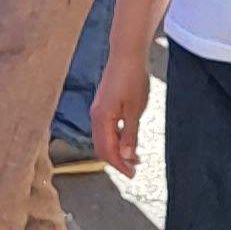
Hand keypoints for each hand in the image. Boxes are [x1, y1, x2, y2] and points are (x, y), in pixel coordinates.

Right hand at [89, 56, 152, 175]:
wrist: (126, 54)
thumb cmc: (132, 79)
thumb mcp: (135, 110)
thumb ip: (129, 134)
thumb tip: (125, 157)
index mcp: (102, 118)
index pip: (107, 150)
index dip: (119, 165)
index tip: (132, 174)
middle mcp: (95, 116)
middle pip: (102, 147)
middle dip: (117, 160)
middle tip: (134, 169)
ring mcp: (98, 110)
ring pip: (104, 138)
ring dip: (117, 150)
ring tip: (134, 156)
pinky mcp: (103, 104)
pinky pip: (106, 128)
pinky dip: (116, 138)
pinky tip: (128, 138)